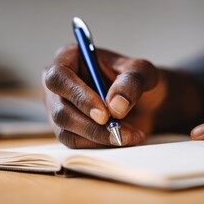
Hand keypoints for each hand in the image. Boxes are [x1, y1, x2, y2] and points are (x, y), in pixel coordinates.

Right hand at [43, 44, 166, 147]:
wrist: (144, 101)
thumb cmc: (137, 79)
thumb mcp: (142, 71)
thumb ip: (131, 82)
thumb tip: (115, 106)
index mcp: (69, 58)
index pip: (59, 77)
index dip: (78, 96)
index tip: (104, 114)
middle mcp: (59, 84)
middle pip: (60, 109)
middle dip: (90, 125)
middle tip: (118, 131)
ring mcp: (59, 108)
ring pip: (66, 131)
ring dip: (98, 137)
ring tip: (129, 135)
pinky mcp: (67, 129)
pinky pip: (75, 143)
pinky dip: (100, 144)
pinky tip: (123, 139)